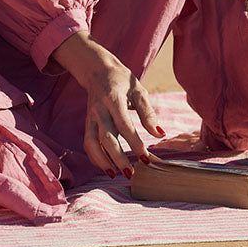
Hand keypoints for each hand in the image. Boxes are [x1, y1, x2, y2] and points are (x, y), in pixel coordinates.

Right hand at [50, 31, 164, 177]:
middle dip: (118, 158)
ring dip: (103, 162)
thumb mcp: (139, 90)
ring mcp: (91, 117)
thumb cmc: (123, 81)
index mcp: (113, 99)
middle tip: (132, 173)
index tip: (146, 157)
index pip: (124, 124)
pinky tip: (107, 168)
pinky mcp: (87, 123)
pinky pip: (88, 143)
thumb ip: (148, 113)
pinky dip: (95, 158)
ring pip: (92, 143)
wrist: (98, 71)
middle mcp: (99, 110)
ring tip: (116, 175)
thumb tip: (159, 134)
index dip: (134, 142)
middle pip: (106, 138)